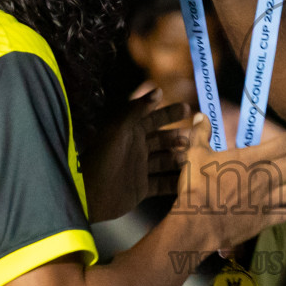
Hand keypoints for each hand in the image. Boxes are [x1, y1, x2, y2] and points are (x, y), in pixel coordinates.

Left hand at [81, 88, 191, 221]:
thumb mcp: (117, 130)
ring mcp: (140, 169)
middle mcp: (136, 149)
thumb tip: (158, 90)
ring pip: (166, 160)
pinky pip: (163, 183)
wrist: (88, 195)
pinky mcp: (141, 189)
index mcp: (130, 133)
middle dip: (180, 137)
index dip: (170, 113)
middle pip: (164, 140)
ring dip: (181, 158)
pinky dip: (176, 182)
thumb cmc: (101, 159)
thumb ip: (136, 110)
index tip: (188, 109)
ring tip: (196, 157)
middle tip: (197, 137)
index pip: (154, 119)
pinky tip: (190, 180)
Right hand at [173, 114, 285, 250]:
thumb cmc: (197, 187)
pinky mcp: (263, 219)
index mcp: (250, 159)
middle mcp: (264, 178)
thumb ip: (201, 135)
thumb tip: (200, 116)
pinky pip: (284, 214)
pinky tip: (285, 209)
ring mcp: (266, 200)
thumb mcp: (196, 156)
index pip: (282, 144)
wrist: (199, 223)